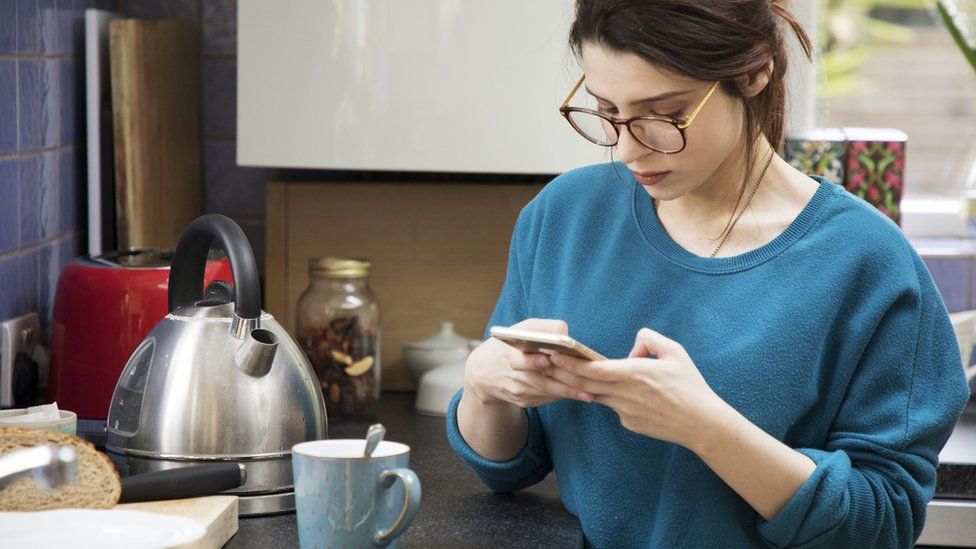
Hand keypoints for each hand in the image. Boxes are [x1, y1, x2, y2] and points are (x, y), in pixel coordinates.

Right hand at [464, 318, 589, 407]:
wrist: (483, 373)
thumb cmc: (509, 345)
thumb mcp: (520, 329)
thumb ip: (542, 327)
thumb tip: (565, 332)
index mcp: (509, 355)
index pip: (521, 360)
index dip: (534, 361)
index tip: (549, 360)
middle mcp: (513, 375)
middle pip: (541, 380)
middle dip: (564, 381)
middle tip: (585, 382)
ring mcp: (518, 391)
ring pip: (546, 392)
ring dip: (568, 393)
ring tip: (589, 393)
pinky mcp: (523, 402)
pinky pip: (546, 399)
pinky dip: (562, 396)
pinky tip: (579, 395)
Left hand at [545, 327, 724, 448]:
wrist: (701, 424)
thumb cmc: (690, 385)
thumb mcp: (675, 352)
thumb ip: (650, 340)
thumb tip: (633, 347)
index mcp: (634, 374)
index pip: (593, 369)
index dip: (571, 363)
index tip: (554, 354)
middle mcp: (625, 394)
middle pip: (586, 384)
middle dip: (565, 373)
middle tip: (545, 363)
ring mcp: (625, 412)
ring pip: (598, 396)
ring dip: (584, 386)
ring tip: (569, 374)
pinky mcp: (629, 424)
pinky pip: (615, 407)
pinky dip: (614, 398)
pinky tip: (624, 395)